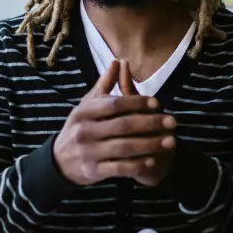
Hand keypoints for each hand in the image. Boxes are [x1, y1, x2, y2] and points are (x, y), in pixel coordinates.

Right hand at [53, 60, 176, 186]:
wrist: (60, 161)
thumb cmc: (80, 128)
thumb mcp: (87, 106)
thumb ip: (104, 85)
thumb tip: (118, 61)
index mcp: (84, 112)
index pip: (114, 104)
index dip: (137, 102)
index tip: (157, 103)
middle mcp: (85, 131)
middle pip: (122, 125)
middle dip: (150, 123)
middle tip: (171, 121)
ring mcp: (89, 152)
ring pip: (124, 147)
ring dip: (150, 144)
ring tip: (170, 141)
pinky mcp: (94, 170)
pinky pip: (119, 168)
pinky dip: (137, 164)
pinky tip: (153, 160)